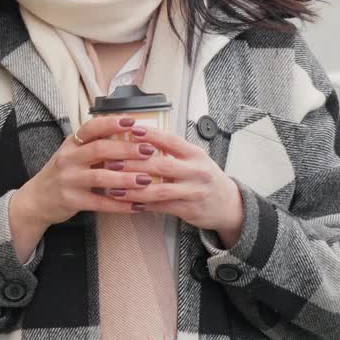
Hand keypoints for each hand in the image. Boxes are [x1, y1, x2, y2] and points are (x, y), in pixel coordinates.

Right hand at [8, 116, 158, 260]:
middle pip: (99, 150)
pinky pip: (99, 203)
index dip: (111, 123)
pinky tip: (138, 206)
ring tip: (147, 179)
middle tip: (149, 150)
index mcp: (71, 144)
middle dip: (126, 149)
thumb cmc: (63, 173)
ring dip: (126, 178)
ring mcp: (68, 180)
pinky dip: (120, 205)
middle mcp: (68, 158)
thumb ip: (94, 144)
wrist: (36, 199)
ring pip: (100, 177)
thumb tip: (130, 133)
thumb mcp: (72, 153)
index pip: (91, 127)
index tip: (133, 121)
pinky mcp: (71, 201)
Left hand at [112, 127, 244, 247]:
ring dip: (133, 190)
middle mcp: (196, 171)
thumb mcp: (195, 158)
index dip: (151, 135)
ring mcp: (193, 192)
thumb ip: (172, 150)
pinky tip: (128, 203)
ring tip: (113, 188)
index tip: (131, 130)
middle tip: (111, 161)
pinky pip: (162, 207)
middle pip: (162, 165)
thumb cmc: (205, 177)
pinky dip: (143, 205)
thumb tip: (139, 137)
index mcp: (195, 154)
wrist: (228, 204)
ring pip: (159, 190)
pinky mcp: (189, 210)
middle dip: (134, 164)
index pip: (171, 140)